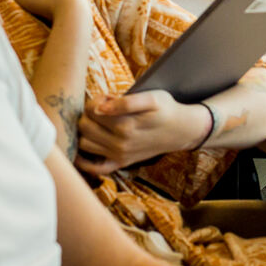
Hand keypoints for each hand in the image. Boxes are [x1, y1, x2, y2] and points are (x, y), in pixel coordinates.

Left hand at [75, 91, 210, 173]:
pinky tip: (85, 149)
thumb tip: (100, 108)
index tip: (108, 97)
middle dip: (88, 114)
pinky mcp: (121, 163)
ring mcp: (119, 156)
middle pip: (84, 126)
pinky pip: (94, 168)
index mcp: (125, 125)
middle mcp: (120, 143)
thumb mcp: (152, 98)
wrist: (181, 130)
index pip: (91, 110)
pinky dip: (84, 161)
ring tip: (101, 123)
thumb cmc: (166, 109)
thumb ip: (125, 102)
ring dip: (86, 132)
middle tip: (103, 108)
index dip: (96, 99)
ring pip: (84, 144)